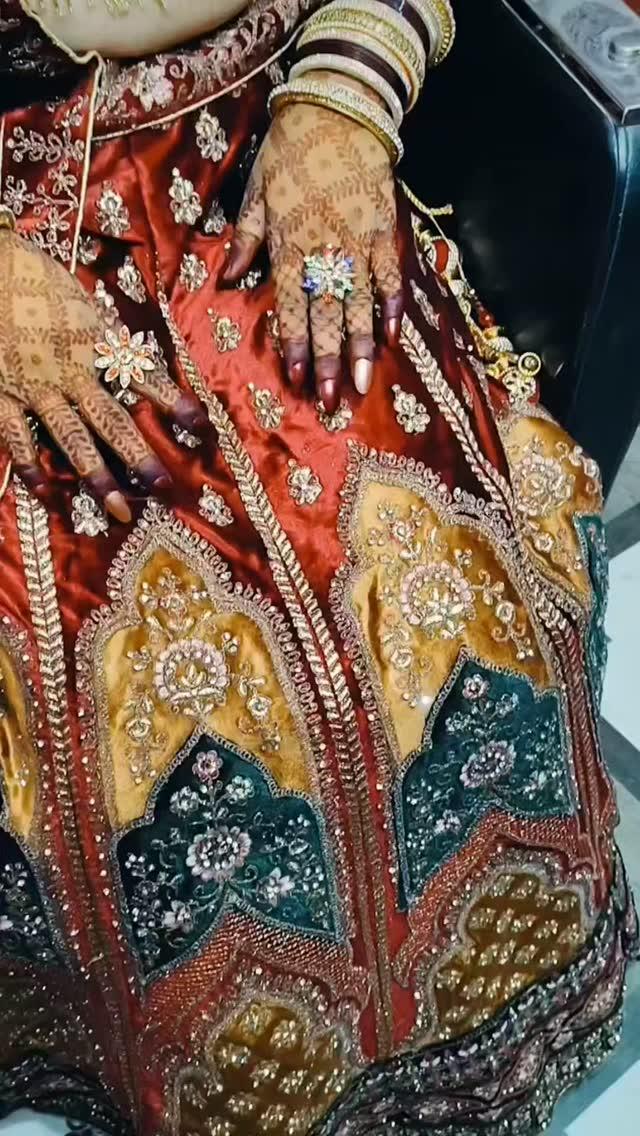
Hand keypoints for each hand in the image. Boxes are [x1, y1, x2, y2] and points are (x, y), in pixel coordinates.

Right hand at [0, 230, 205, 521]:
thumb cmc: (39, 281)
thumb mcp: (85, 305)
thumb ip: (107, 339)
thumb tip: (133, 358)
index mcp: (96, 345)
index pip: (145, 378)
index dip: (174, 403)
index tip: (202, 429)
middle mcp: (71, 373)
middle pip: (112, 422)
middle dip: (139, 457)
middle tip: (162, 489)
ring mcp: (36, 389)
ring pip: (71, 440)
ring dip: (96, 476)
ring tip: (117, 508)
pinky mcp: (3, 397)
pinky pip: (18, 439)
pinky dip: (31, 468)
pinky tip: (46, 493)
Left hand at [222, 89, 402, 412]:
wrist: (339, 107)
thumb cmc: (290, 151)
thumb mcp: (256, 191)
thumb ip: (246, 238)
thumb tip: (225, 277)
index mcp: (289, 243)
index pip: (291, 305)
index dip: (295, 344)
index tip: (296, 379)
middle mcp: (325, 249)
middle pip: (327, 315)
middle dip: (327, 361)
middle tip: (330, 401)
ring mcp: (359, 242)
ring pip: (360, 304)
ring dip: (360, 347)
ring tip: (360, 383)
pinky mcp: (386, 229)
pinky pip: (391, 274)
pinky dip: (393, 304)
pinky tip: (393, 335)